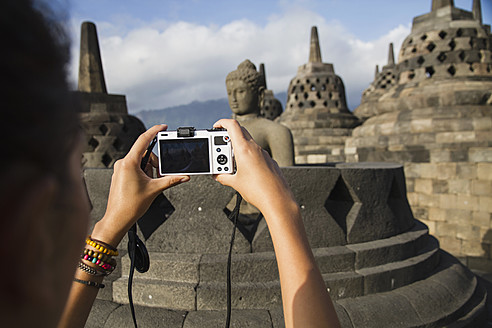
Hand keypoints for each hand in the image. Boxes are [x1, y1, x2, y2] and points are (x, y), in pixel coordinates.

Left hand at [92, 124, 189, 246]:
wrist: (117, 218)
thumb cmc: (130, 206)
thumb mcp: (155, 189)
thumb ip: (171, 180)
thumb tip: (183, 177)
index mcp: (129, 163)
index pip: (143, 140)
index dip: (154, 131)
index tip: (162, 127)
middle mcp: (122, 163)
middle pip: (144, 153)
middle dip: (154, 163)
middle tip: (158, 176)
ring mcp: (120, 169)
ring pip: (140, 162)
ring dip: (148, 170)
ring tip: (149, 184)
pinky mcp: (119, 175)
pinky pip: (134, 168)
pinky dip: (143, 173)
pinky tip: (144, 185)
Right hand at [213, 119, 296, 215]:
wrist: (278, 200)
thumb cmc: (259, 191)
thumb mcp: (235, 183)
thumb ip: (224, 177)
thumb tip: (218, 175)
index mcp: (244, 149)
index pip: (232, 125)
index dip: (222, 122)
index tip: (215, 127)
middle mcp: (255, 148)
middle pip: (240, 132)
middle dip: (227, 138)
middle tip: (220, 152)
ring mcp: (264, 154)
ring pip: (247, 143)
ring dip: (236, 149)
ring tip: (230, 166)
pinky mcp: (269, 161)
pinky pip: (255, 153)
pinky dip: (246, 157)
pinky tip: (243, 171)